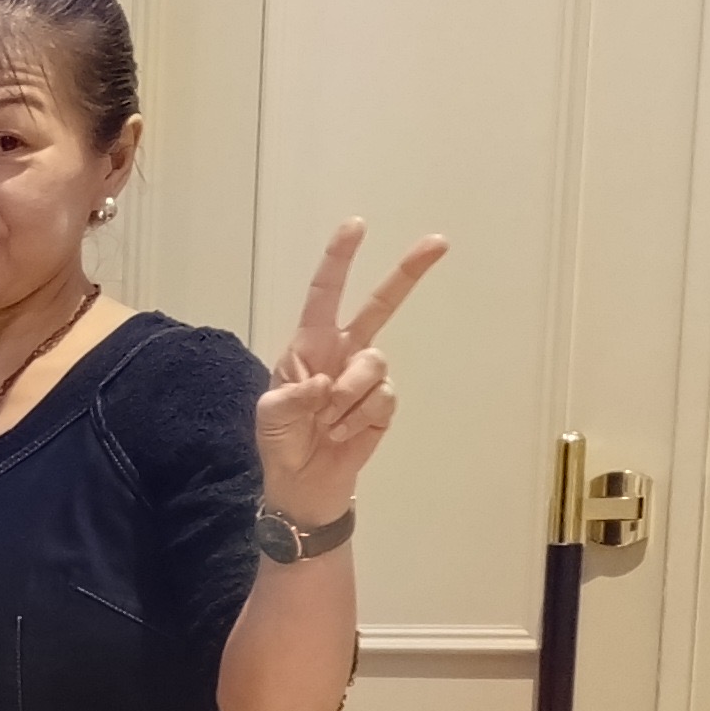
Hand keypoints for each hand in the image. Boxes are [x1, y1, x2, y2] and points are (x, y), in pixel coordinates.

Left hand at [256, 219, 447, 529]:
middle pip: (381, 305)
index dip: (339, 260)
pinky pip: (382, 398)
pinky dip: (358, 418)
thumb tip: (325, 382)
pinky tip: (342, 434)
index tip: (356, 226)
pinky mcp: (383, 404)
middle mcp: (343, 352)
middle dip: (408, 273)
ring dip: (348, 396)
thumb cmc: (281, 442)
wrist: (302, 484)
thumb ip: (291, 397)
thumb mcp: (271, 417)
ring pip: (375, 363)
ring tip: (327, 423)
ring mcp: (366, 377)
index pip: (326, 294)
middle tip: (438, 242)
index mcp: (309, 345)